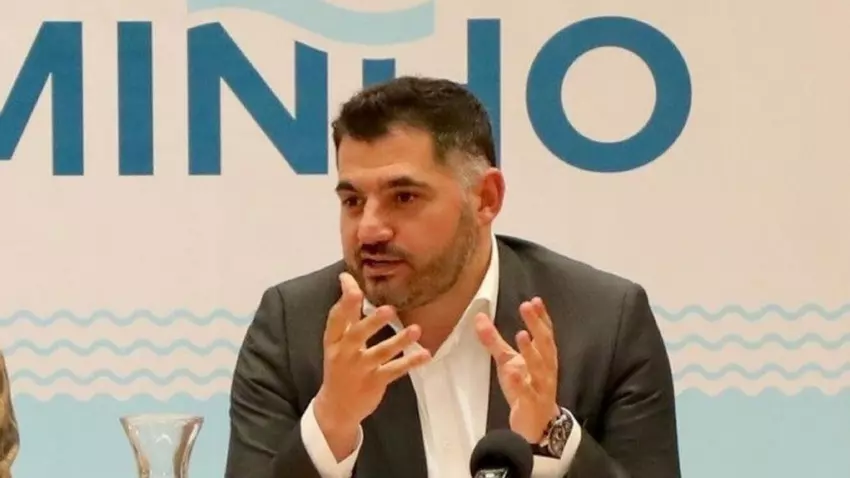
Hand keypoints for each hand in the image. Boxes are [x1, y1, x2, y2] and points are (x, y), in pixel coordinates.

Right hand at [314, 272, 431, 458]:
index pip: (336, 319)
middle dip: (372, 323)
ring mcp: (361, 369)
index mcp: (334, 340)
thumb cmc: (340, 365)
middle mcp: (345, 354)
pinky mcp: (375, 382)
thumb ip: (347, 313)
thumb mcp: (338, 341)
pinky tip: (425, 354)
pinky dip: (410, 363)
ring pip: (380, 353)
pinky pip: (395, 371)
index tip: (351, 283)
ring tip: (416, 330)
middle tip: (389, 310)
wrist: (337, 407)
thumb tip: (348, 279)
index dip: (344, 301)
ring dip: (399, 342)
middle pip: (357, 335)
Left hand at [475, 297, 558, 442]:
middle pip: (545, 345)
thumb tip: (479, 317)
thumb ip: (494, 340)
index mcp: (543, 357)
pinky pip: (527, 392)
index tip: (535, 301)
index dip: (541, 317)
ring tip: (522, 335)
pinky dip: (521, 383)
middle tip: (527, 307)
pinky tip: (512, 372)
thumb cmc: (524, 386)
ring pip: (539, 368)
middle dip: (537, 326)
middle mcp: (546, 369)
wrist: (536, 424)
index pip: (545, 333)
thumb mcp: (507, 361)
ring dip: (531, 351)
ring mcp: (540, 386)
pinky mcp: (531, 403)